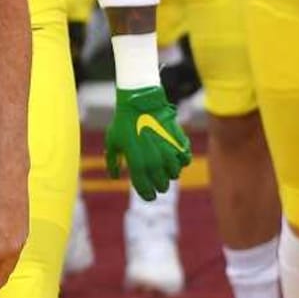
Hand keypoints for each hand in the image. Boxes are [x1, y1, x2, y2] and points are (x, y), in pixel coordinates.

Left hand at [105, 85, 191, 200]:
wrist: (140, 102)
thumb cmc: (123, 122)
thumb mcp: (113, 142)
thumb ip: (113, 162)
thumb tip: (113, 177)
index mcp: (137, 164)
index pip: (145, 189)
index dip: (147, 195)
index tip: (148, 195)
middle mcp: (155, 162)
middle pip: (162, 185)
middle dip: (159, 185)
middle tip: (155, 181)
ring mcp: (169, 153)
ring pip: (175, 174)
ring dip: (169, 174)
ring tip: (163, 167)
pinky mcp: (179, 143)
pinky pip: (185, 160)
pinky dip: (181, 161)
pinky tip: (174, 157)